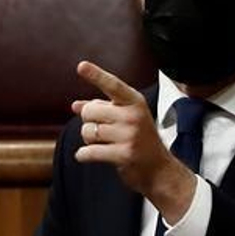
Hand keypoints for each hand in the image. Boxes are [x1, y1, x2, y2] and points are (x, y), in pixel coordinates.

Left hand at [72, 60, 195, 222]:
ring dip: (88, 140)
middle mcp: (133, 115)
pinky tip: (88, 156)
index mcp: (134, 102)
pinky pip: (89, 151)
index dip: (96, 75)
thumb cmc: (140, 141)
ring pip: (88, 131)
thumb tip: (76, 105)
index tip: (81, 66)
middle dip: (88, 121)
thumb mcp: (125, 119)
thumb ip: (101, 110)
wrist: (159, 170)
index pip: (112, 85)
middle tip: (100, 130)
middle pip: (90, 112)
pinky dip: (83, 155)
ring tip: (103, 144)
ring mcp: (129, 135)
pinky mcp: (123, 154)